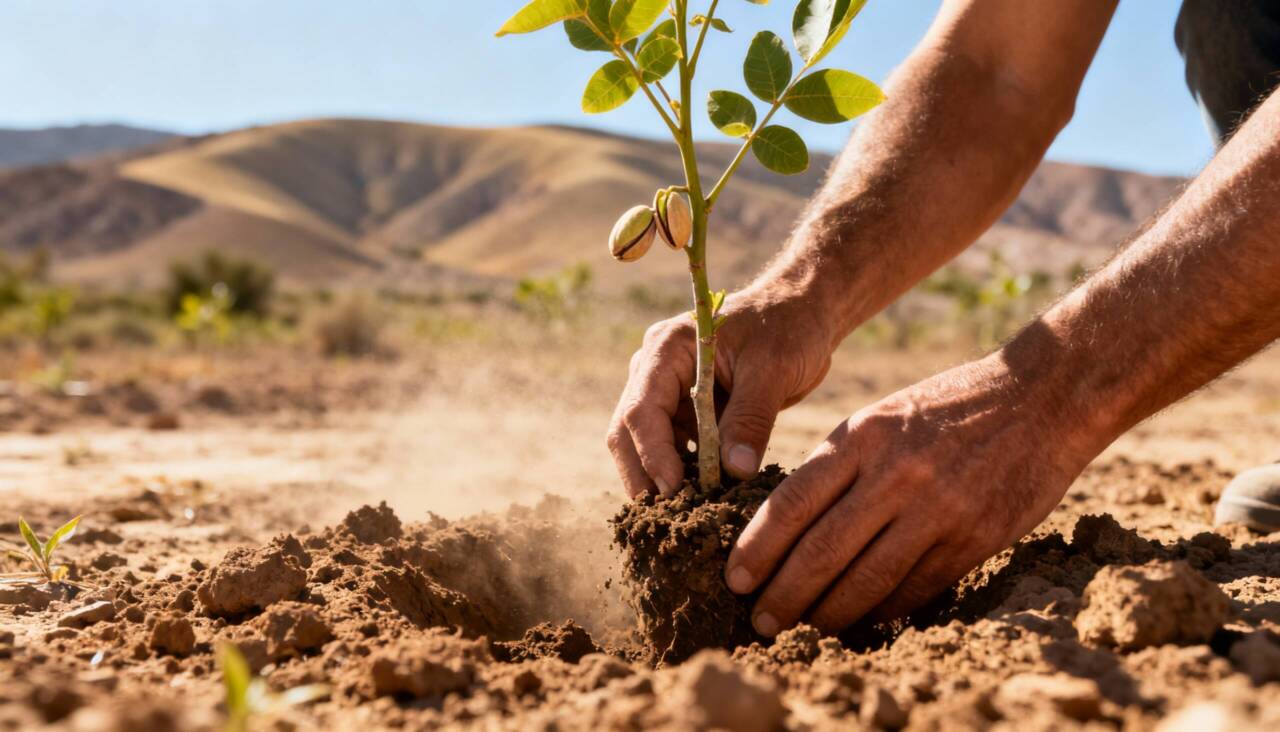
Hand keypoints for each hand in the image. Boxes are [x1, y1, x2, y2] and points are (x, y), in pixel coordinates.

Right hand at [607, 285, 834, 497]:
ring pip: (644, 447)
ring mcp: (666, 393)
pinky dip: (683, 476)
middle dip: (644, 476)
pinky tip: (704, 501)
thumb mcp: (773, 370)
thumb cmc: (787, 329)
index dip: (653, 453)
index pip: (643, 409)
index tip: (675, 489)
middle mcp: (654, 370)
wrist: (801, 316)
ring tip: (687, 517)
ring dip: (661, 481)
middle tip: (666, 519)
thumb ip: (751, 419)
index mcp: (667, 349)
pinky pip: (672, 451)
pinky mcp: (683, 413)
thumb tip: (733, 472)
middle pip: (628, 432)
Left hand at [723, 352, 1099, 634]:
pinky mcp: (974, 538)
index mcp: (863, 436)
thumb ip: (841, 464)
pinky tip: (860, 620)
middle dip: (783, 595)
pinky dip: (881, 610)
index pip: (791, 503)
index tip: (735, 577)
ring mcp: (937, 509)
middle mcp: (895, 473)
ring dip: (827, 615)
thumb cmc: (949, 406)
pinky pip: (915, 588)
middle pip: (821, 551)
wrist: (1042, 397)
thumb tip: (790, 525)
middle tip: (759, 620)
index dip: (757, 548)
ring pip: (866, 580)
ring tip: (802, 630)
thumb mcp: (884, 416)